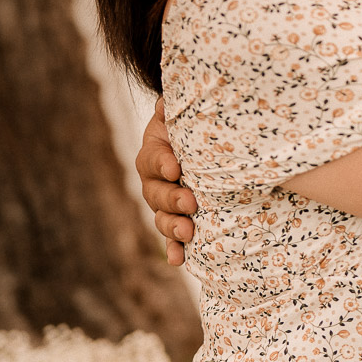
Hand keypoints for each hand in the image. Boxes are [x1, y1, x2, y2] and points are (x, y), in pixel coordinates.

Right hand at [136, 97, 196, 264]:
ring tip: (188, 232)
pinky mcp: (180, 223)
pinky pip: (173, 241)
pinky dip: (174, 250)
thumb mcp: (189, 114)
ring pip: (162, 219)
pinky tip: (178, 260)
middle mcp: (155, 181)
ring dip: (172, 228)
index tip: (175, 167)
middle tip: (190, 202)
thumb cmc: (198, 127)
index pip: (152, 158)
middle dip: (172, 199)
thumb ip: (180, 109)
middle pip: (155, 193)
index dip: (161, 162)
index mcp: (155, 152)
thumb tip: (168, 101)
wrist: (210, 147)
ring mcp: (166, 205)